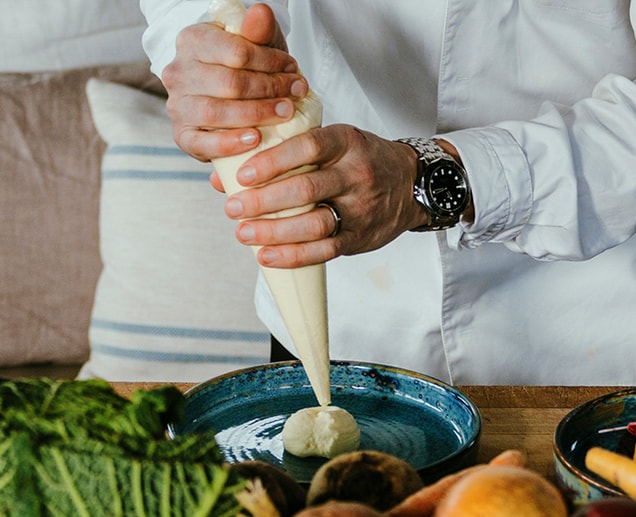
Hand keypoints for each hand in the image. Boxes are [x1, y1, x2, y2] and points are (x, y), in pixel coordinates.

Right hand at [161, 3, 307, 161]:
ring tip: (284, 113)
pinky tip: (255, 139)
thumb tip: (261, 12)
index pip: (236, 52)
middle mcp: (179, 72)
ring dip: (257, 114)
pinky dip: (231, 143)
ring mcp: (177, 106)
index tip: (294, 69)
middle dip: (269, 89)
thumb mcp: (255, 45)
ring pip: (217, 112)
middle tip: (295, 94)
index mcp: (192, 41)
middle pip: (229, 83)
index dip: (270, 61)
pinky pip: (204, 143)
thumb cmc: (245, 68)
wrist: (231, 99)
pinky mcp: (182, 136)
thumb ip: (258, 30)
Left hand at [223, 125, 428, 265]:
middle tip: (233, 209)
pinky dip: (293, 256)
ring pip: (315, 224)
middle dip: (264, 201)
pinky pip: (325, 250)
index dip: (272, 162)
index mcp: (346, 141)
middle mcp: (356, 174)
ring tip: (244, 234)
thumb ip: (283, 154)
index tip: (242, 175)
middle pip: (306, 189)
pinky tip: (267, 256)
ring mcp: (360, 208)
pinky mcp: (360, 237)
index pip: (306, 147)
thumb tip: (224, 175)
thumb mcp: (332, 143)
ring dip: (275, 232)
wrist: (411, 184)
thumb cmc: (359, 160)